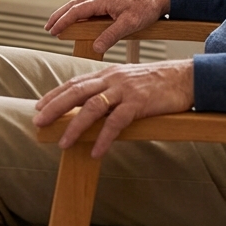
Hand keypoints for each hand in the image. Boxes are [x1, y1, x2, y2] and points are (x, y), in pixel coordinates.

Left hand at [32, 59, 194, 156]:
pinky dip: (105, 138)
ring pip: (93, 107)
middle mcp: (113, 78)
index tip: (39, 106)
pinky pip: (117, 122)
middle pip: (77, 92)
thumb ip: (111, 91)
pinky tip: (97, 152)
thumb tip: (92, 108)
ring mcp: (125, 90)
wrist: (186, 77)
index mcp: (109, 73)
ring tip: (63, 143)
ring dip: (75, 126)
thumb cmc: (159, 82)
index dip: (55, 94)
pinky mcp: (139, 103)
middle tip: (38, 121)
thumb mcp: (130, 81)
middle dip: (55, 107)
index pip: (75, 82)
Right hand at [45, 0, 169, 55]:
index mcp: (103, 1)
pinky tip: (80, 19)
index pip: (76, 11)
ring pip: (81, 4)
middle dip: (59, 16)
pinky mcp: (112, 2)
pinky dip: (79, 12)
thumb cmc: (147, 6)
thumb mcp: (130, 24)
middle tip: (48, 27)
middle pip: (74, 5)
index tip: (52, 30)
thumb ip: (111, 35)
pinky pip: (90, 6)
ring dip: (68, 13)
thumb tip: (95, 47)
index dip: (63, 21)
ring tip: (59, 23)